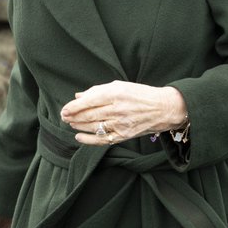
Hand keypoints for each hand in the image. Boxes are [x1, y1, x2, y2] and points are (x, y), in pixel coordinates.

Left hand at [60, 80, 187, 144]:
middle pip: (90, 114)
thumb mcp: (120, 86)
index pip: (89, 100)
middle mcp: (117, 109)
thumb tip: (78, 96)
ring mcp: (121, 123)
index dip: (74, 107)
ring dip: (79, 126)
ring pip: (94, 127)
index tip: (65, 109)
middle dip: (74, 117)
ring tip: (71, 124)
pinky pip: (102, 139)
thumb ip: (98, 90)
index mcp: (116, 93)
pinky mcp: (124, 135)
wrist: (163, 108)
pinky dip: (88, 140)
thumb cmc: (141, 95)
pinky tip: (79, 137)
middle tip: (64, 117)